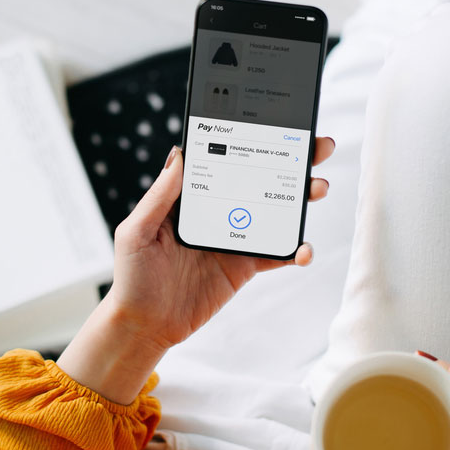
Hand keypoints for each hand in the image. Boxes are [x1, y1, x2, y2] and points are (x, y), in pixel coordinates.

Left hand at [105, 138, 335, 350]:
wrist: (145, 325)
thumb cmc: (132, 276)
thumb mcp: (137, 231)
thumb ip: (159, 196)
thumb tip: (178, 153)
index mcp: (190, 197)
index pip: (224, 160)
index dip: (249, 141)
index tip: (275, 125)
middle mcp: (216, 211)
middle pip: (257, 180)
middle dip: (290, 162)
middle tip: (316, 148)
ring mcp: (234, 237)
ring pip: (274, 211)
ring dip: (300, 199)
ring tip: (317, 188)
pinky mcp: (244, 266)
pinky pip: (276, 254)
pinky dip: (295, 250)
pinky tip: (303, 249)